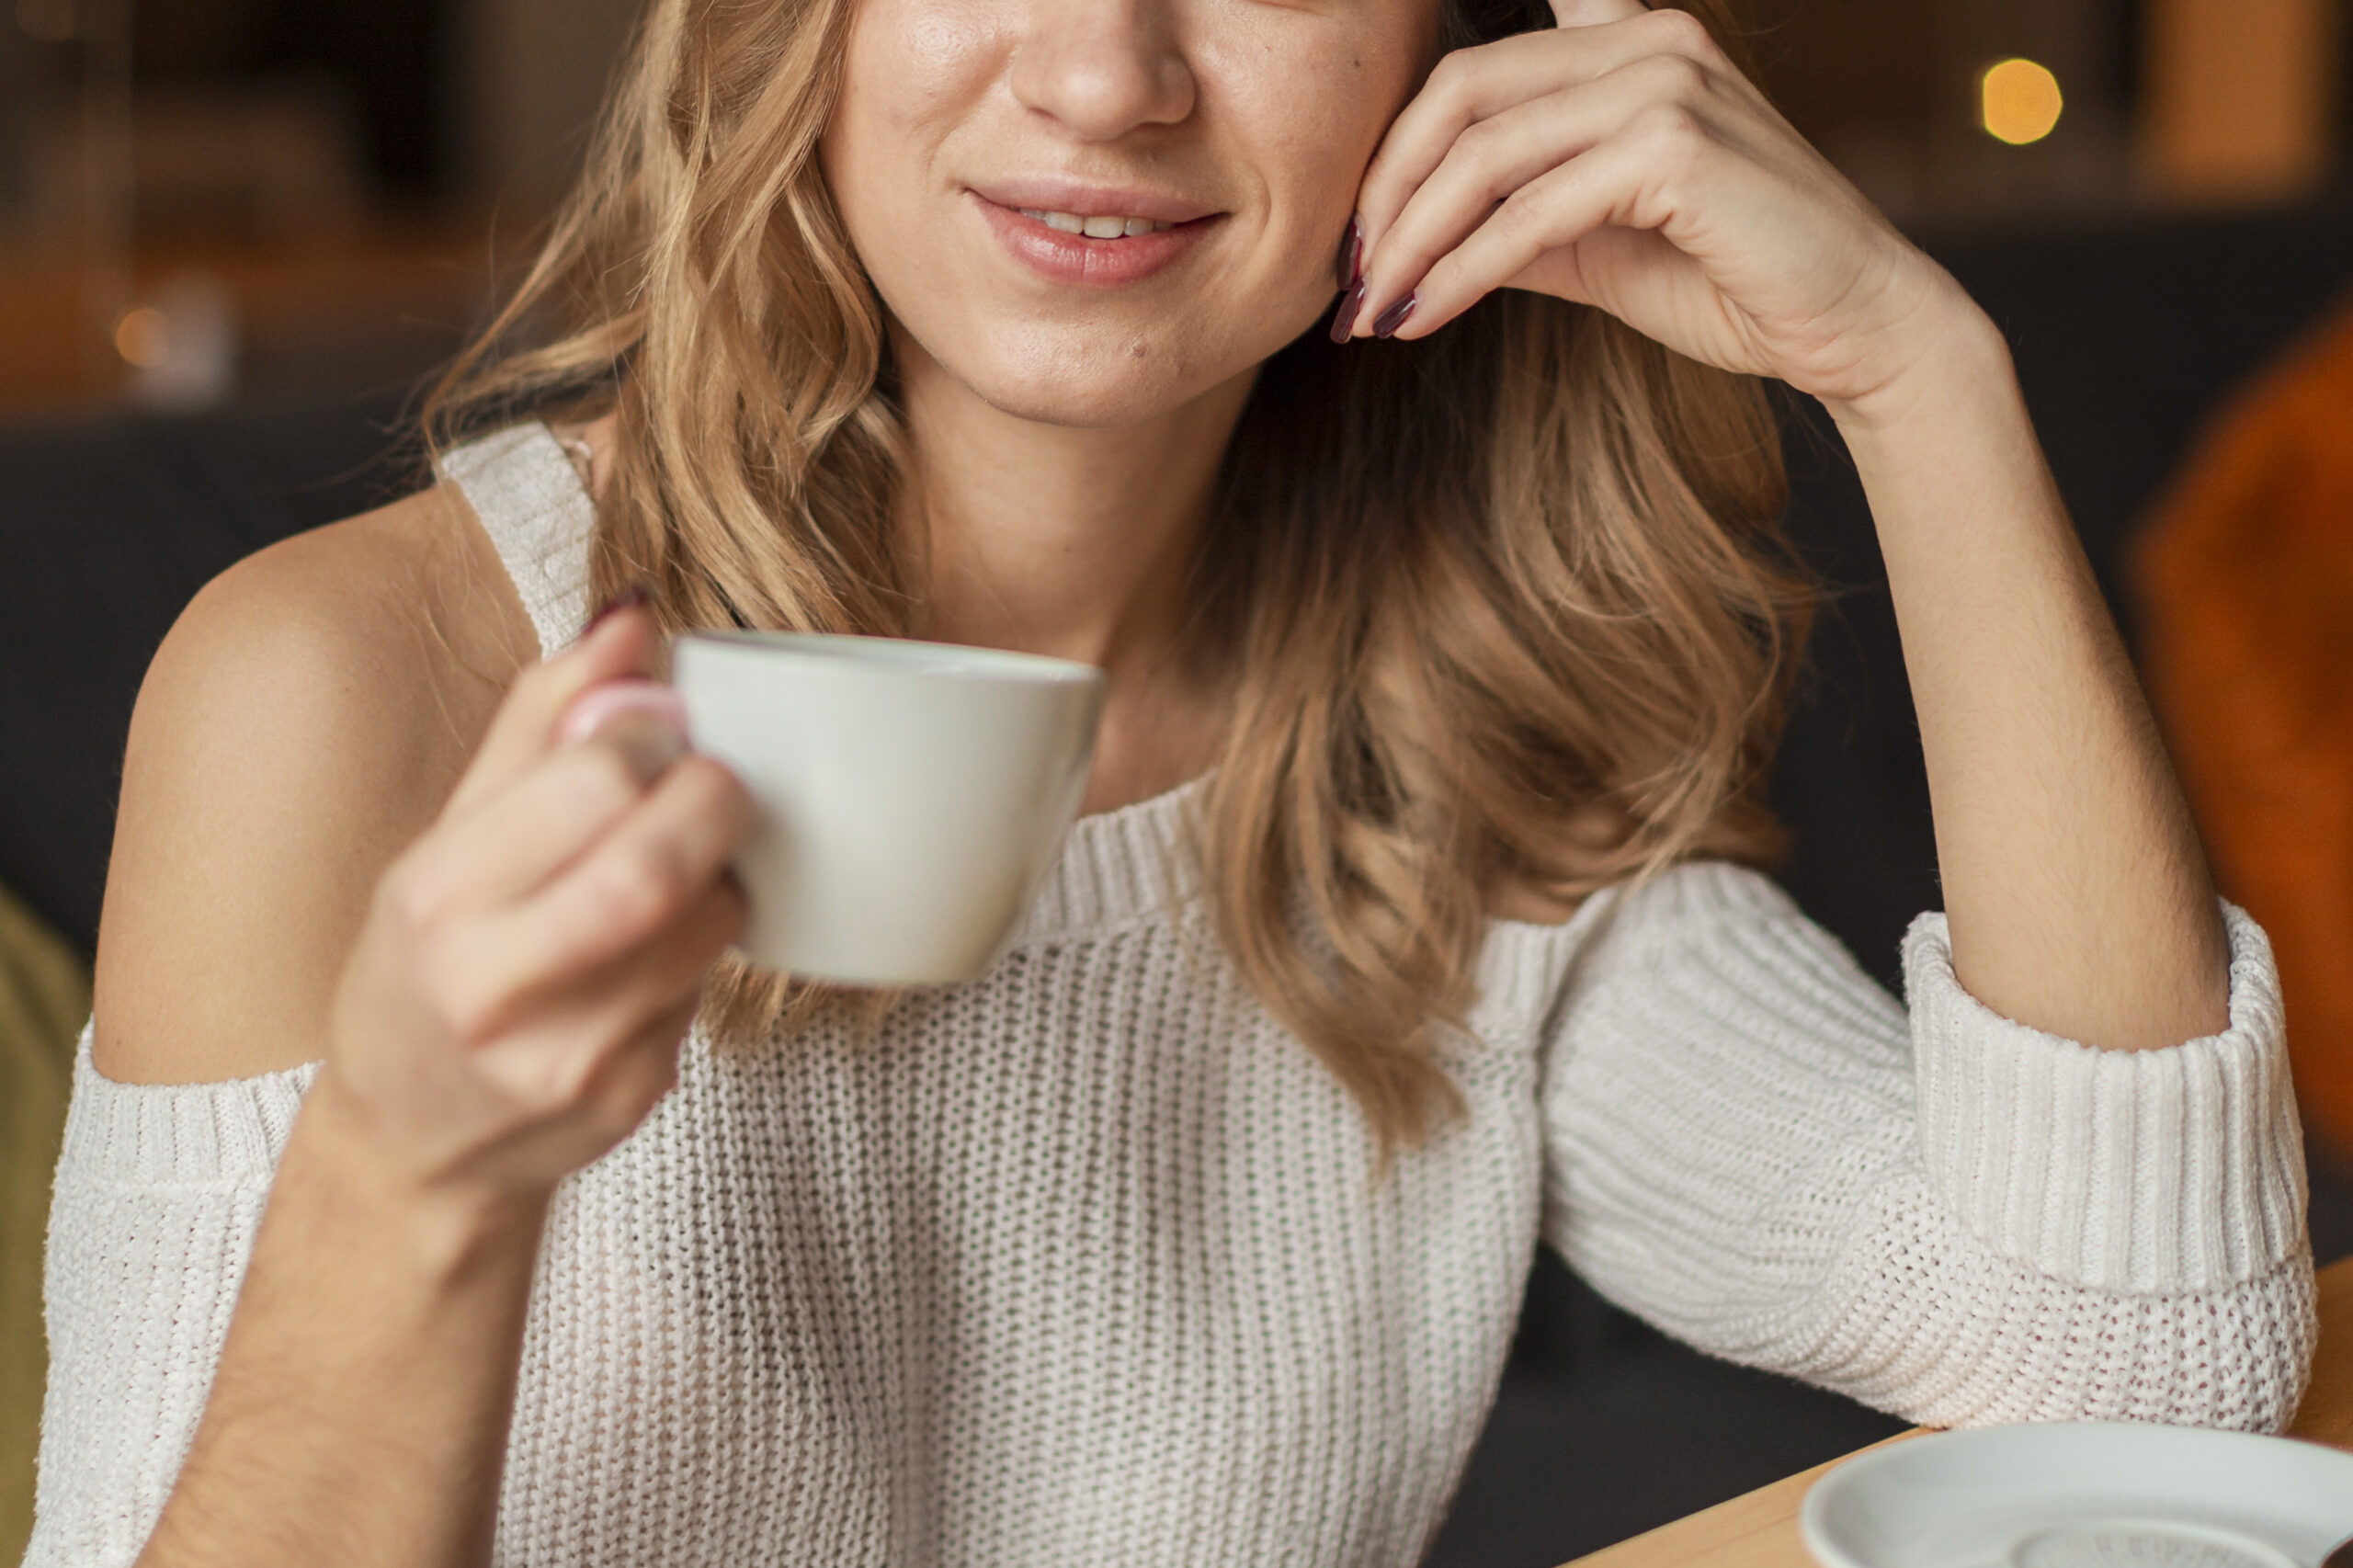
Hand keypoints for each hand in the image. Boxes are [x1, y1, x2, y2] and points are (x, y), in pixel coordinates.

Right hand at [315, 602, 750, 1210]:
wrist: (415, 1145)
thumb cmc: (427, 969)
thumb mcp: (447, 840)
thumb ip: (541, 724)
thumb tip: (634, 617)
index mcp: (436, 899)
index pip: (587, 784)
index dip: (650, 736)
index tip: (660, 726)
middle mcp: (491, 987)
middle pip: (653, 869)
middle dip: (712, 801)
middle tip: (719, 780)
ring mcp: (568, 1057)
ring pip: (705, 927)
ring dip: (719, 876)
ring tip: (684, 863)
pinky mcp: (630, 1099)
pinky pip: (705, 992)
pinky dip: (702, 951)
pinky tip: (655, 949)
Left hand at [1340, 0, 1980, 417]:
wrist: (1850, 326)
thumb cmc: (1731, 282)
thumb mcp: (1595, 245)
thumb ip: (1515, 223)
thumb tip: (1415, 243)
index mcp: (1627, 42)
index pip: (1475, 70)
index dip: (1398, 146)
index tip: (1357, 238)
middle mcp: (1646, 40)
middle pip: (1458, 97)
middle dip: (1384, 196)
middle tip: (1348, 281)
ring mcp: (1662, 83)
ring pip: (1482, 156)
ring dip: (1410, 242)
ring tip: (1373, 312)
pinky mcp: (1674, 146)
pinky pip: (1528, 212)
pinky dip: (1462, 272)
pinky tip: (1425, 317)